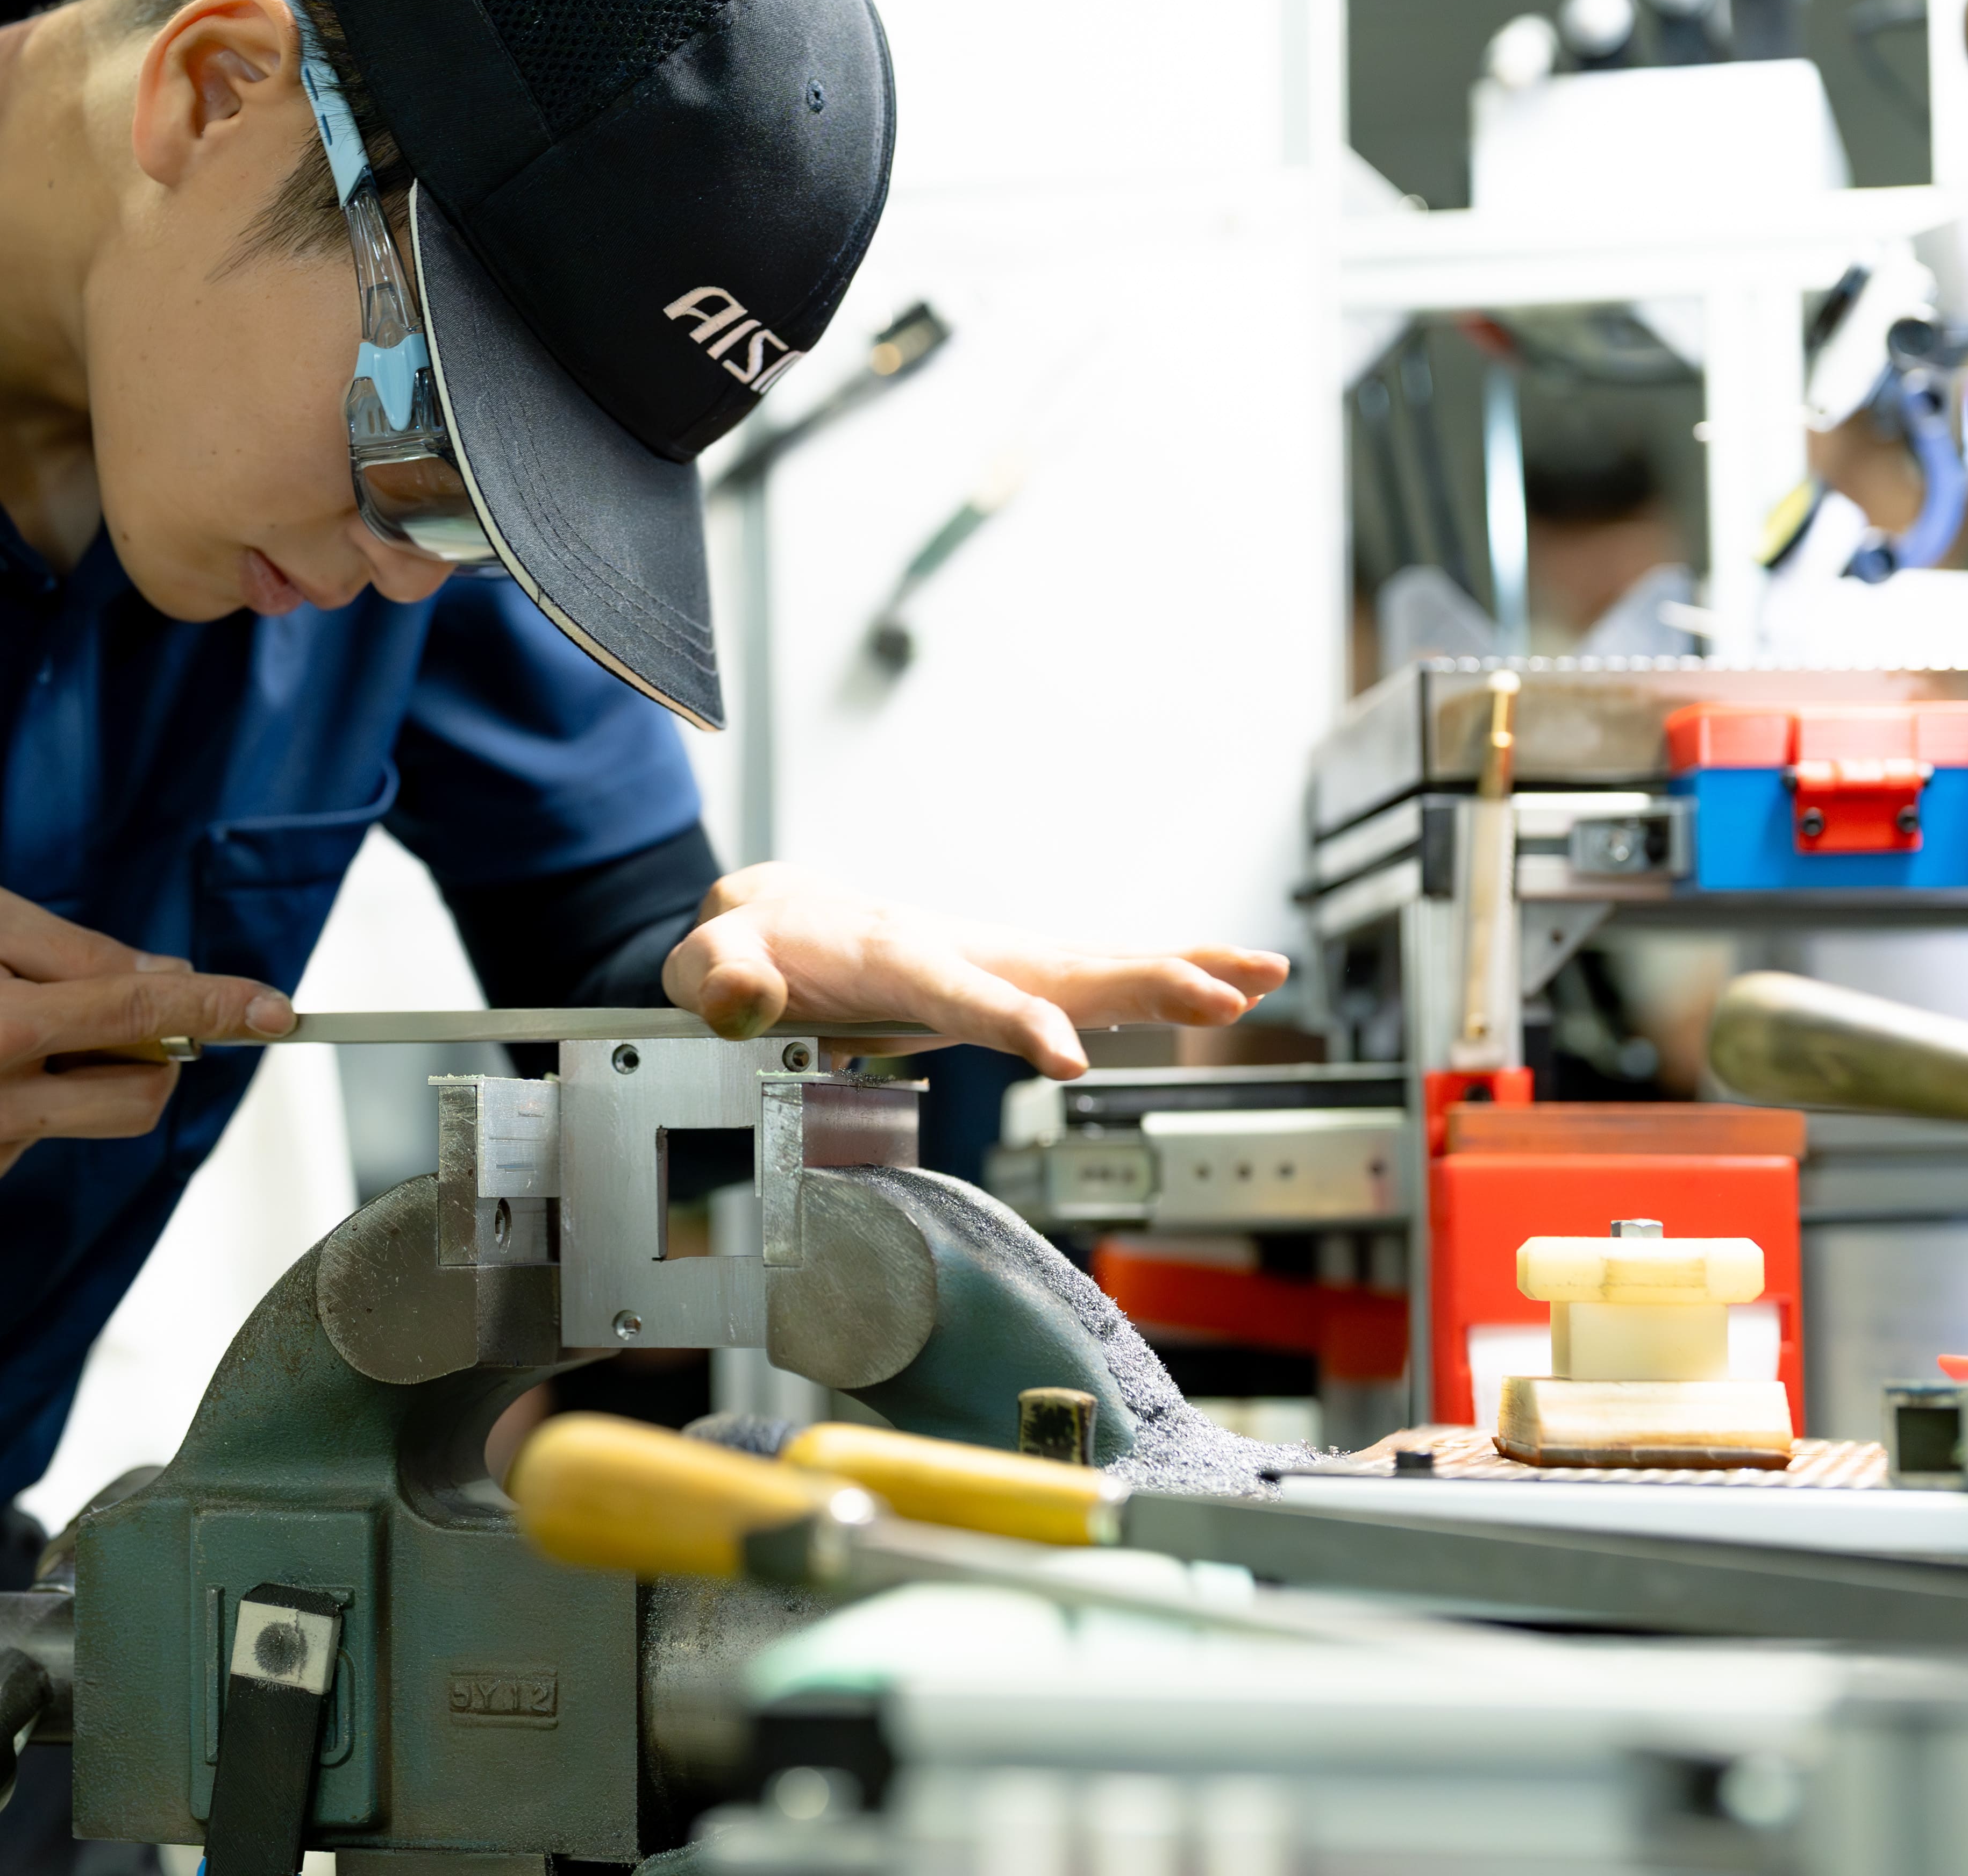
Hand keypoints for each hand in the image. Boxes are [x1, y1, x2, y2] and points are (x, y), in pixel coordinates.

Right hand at [0, 881, 293, 1185]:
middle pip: (138, 1101)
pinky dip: (47, 1087)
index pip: (137, 1024)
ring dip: (92, 1066)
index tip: (278, 1011)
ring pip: (95, 1115)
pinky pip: (49, 1128)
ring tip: (11, 1014)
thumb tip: (167, 984)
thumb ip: (79, 953)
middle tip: (120, 1000)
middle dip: (160, 1055)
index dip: (218, 1012)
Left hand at [661, 863, 1288, 1079]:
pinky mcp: (1008, 977)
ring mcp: (990, 960)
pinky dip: (1162, 981)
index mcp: (887, 954)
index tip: (1065, 1052)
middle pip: (1056, 965)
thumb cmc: (748, 945)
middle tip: (1218, 994)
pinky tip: (1230, 988)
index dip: (1011, 1019)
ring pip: (1091, 965)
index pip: (955, 991)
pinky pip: (1091, 979)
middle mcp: (956, 949)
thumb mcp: (708, 961)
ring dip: (1174, 973)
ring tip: (1259, 980)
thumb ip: (720, 980)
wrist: (771, 914)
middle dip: (1136, 980)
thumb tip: (744, 1004)